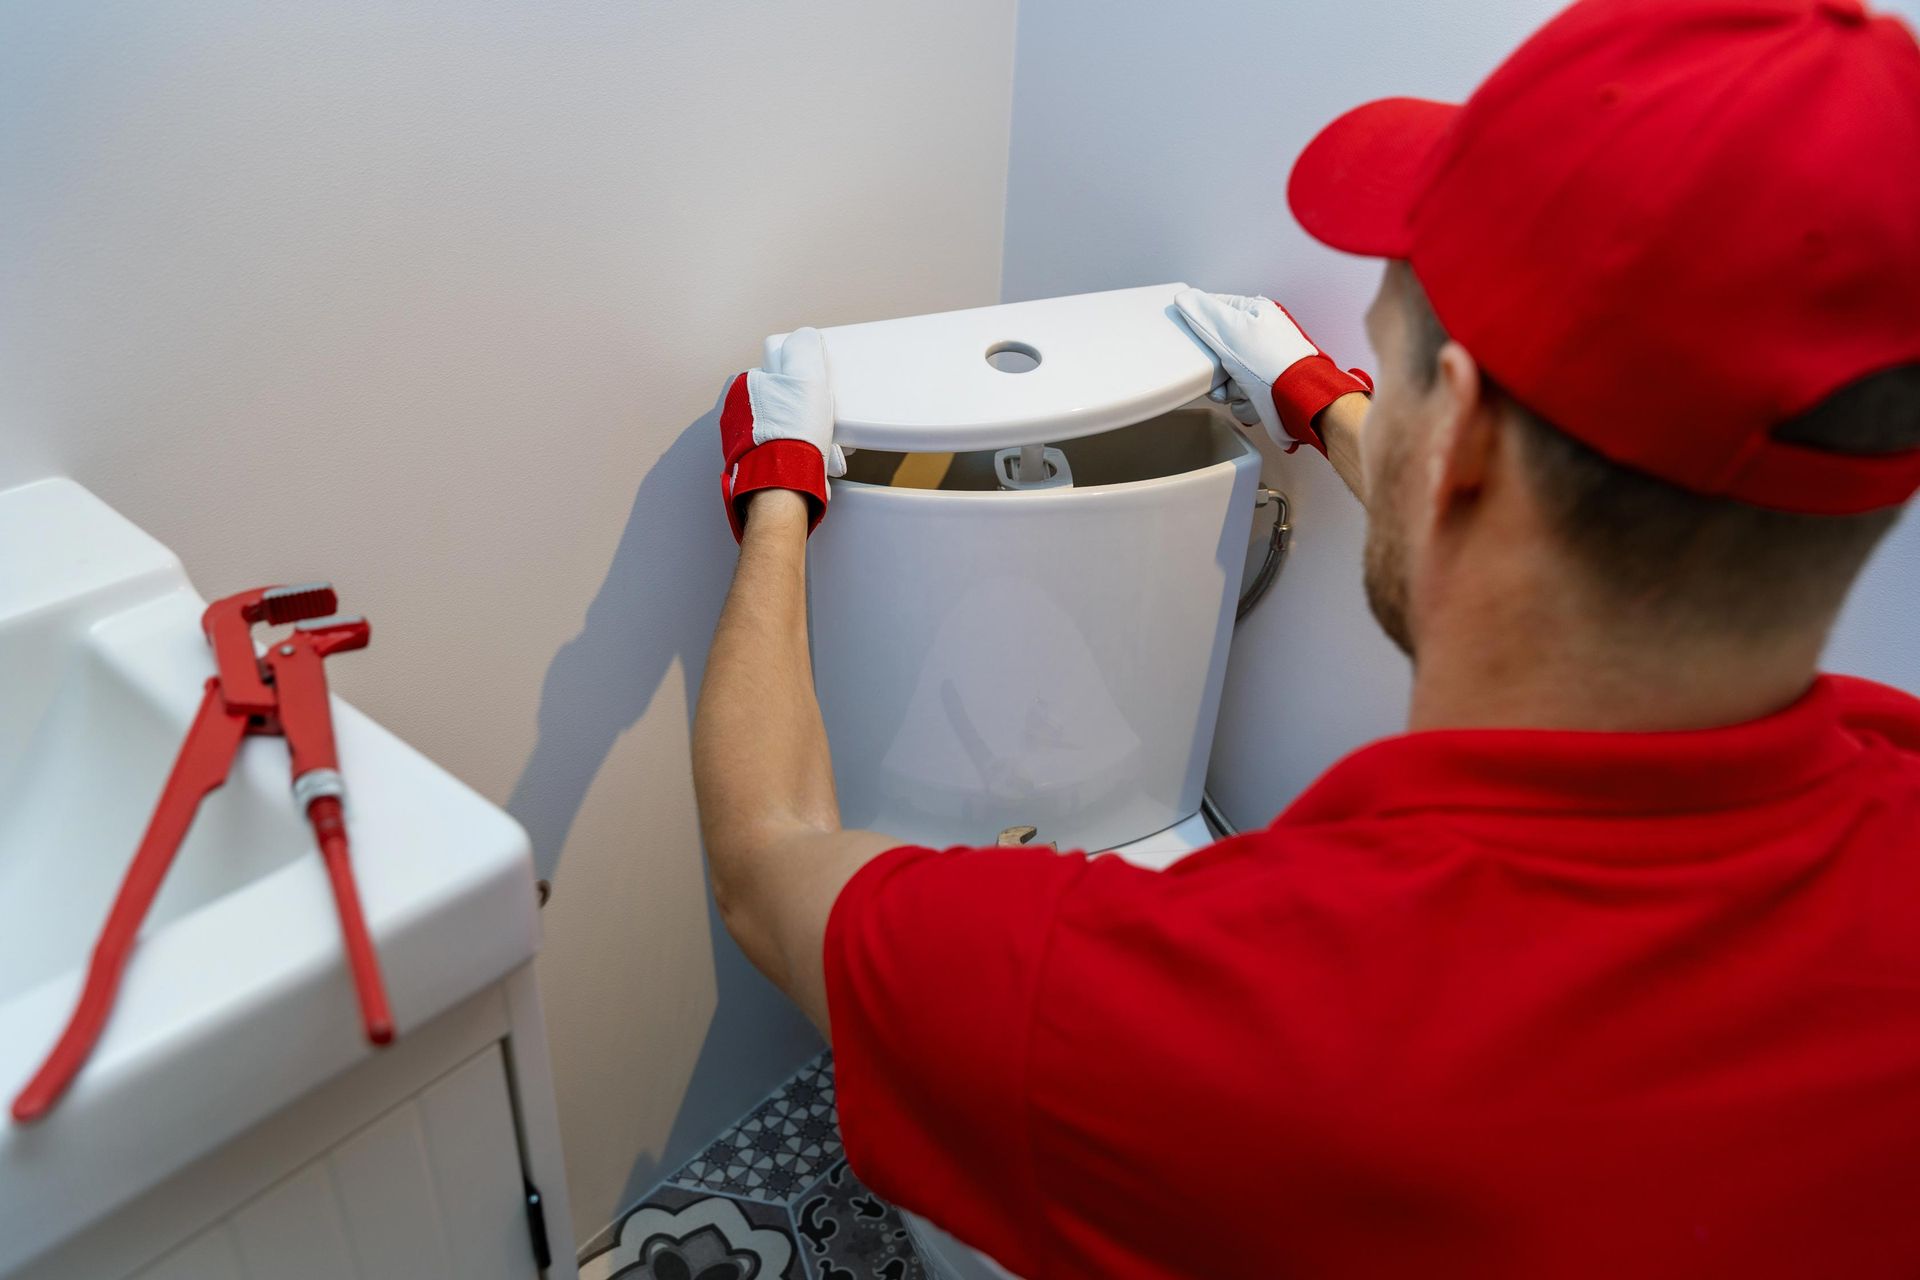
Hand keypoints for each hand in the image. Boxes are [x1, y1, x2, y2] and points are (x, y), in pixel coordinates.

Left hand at [718, 327, 846, 541]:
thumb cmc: (792, 432)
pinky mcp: (752, 464)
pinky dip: (792, 452)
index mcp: (746, 388)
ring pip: (780, 426)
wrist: (783, 483)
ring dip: (798, 431)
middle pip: (780, 400)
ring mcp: (742, 441)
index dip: (801, 379)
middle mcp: (737, 413)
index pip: (778, 372)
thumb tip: (803, 337)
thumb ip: (803, 349)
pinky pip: (777, 450)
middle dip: (799, 407)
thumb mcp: (806, 376)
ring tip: (815, 440)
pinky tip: (807, 456)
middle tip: (816, 417)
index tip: (813, 391)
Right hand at [1174, 289, 1371, 454]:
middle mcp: (1260, 334)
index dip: (1201, 325)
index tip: (1197, 338)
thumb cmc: (1272, 362)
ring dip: (1227, 387)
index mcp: (1255, 311)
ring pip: (1225, 374)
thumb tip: (1184, 298)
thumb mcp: (1230, 329)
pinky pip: (1238, 393)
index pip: (1215, 308)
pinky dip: (1240, 400)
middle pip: (1216, 348)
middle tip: (1221, 370)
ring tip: (1241, 387)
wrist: (1298, 399)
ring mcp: (1262, 361)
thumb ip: (1203, 312)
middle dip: (1214, 366)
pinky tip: (1250, 398)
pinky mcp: (1264, 385)